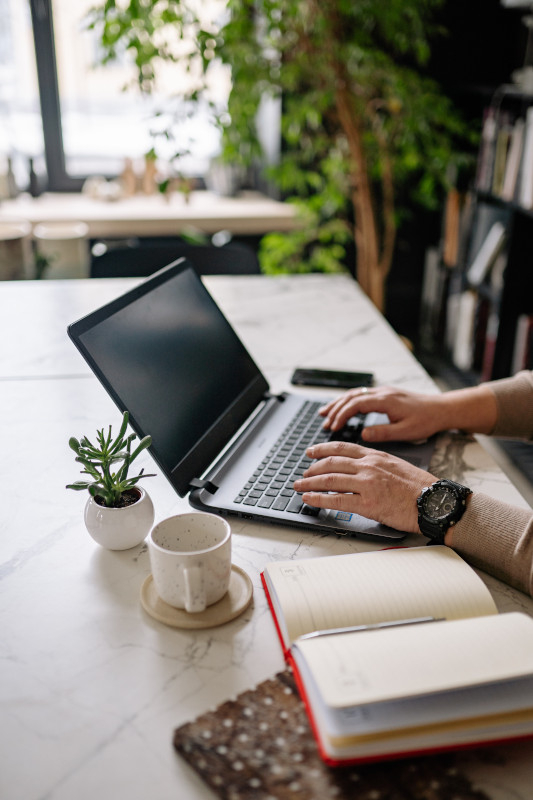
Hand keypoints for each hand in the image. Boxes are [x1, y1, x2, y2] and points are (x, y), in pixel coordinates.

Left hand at [294, 441, 435, 533]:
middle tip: (303, 473)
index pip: (342, 448)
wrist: (435, 501)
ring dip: (310, 483)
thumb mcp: (397, 465)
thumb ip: (378, 464)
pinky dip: (318, 499)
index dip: (323, 449)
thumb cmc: (421, 487)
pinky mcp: (367, 503)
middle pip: (331, 463)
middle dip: (312, 468)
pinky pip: (336, 500)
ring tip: (299, 486)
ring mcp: (366, 484)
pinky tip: (309, 499)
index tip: (311, 451)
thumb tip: (363, 468)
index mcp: (376, 456)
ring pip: (329, 480)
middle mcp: (368, 466)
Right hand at [320, 386, 446, 441]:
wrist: (442, 409)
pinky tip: (343, 407)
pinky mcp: (386, 394)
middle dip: (335, 409)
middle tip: (323, 421)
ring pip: (355, 393)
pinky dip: (349, 401)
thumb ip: (383, 433)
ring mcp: (384, 391)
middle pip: (351, 396)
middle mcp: (382, 392)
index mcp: (385, 400)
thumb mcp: (406, 431)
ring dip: (339, 403)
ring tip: (325, 413)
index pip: (356, 404)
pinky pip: (362, 394)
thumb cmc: (426, 420)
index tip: (332, 427)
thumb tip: (363, 434)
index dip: (341, 415)